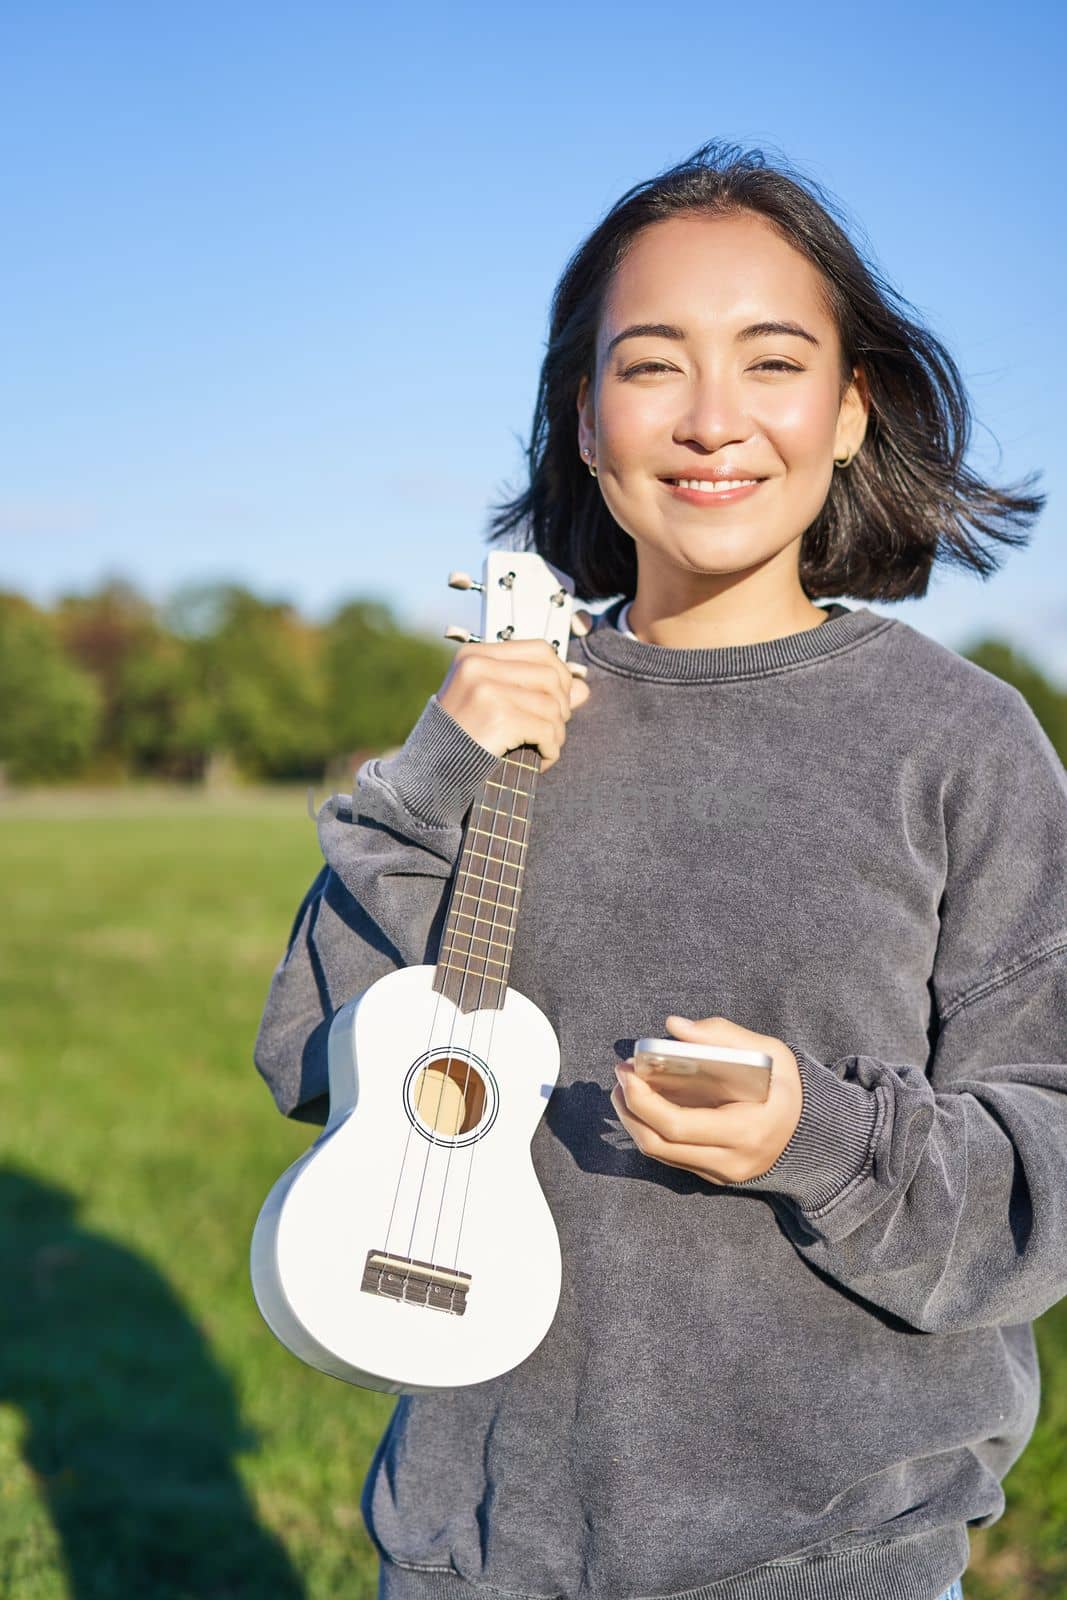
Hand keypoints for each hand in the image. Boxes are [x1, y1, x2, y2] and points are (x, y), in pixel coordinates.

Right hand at [437, 637, 590, 772]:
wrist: (429, 775)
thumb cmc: (461, 739)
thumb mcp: (494, 705)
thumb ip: (535, 691)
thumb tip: (583, 689)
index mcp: (475, 655)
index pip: (540, 649)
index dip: (559, 675)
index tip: (556, 702)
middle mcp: (479, 666)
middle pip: (551, 675)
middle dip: (561, 707)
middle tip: (550, 731)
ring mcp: (486, 689)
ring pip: (552, 705)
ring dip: (556, 733)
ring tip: (543, 748)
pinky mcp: (497, 717)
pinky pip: (547, 730)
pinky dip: (551, 749)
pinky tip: (540, 760)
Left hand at [609, 1015, 802, 1186]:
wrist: (817, 1131)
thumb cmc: (790, 1087)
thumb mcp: (770, 1052)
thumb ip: (722, 1035)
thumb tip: (673, 1026)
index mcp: (746, 1130)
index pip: (677, 1126)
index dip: (642, 1100)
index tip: (627, 1069)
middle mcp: (731, 1160)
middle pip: (658, 1144)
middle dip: (629, 1108)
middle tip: (620, 1075)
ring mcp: (721, 1172)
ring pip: (659, 1154)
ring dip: (633, 1120)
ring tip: (625, 1087)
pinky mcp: (714, 1175)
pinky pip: (671, 1157)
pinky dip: (650, 1129)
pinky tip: (644, 1104)